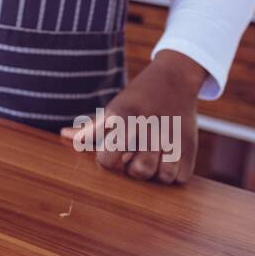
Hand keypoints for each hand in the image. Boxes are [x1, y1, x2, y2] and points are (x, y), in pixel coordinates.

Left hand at [59, 50, 203, 184]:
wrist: (174, 78)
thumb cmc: (137, 98)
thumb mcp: (114, 108)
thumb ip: (91, 127)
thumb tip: (64, 134)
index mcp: (123, 118)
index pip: (106, 159)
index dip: (107, 161)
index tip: (112, 153)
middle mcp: (149, 127)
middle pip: (139, 171)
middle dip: (134, 169)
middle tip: (136, 157)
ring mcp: (172, 136)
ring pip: (163, 176)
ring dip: (157, 173)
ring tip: (154, 158)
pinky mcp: (190, 145)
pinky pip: (180, 177)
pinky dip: (174, 172)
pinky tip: (168, 157)